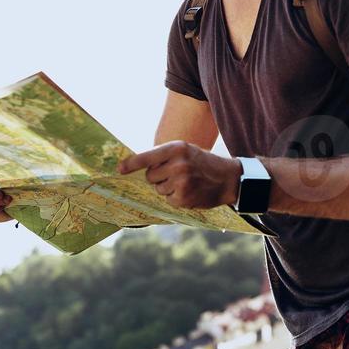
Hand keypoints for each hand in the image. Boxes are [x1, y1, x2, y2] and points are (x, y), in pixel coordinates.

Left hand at [118, 141, 241, 209]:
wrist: (228, 178)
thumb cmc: (204, 163)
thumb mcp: (186, 151)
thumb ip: (165, 156)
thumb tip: (141, 168)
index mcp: (177, 148)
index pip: (147, 157)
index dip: (131, 164)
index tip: (120, 169)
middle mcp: (178, 164)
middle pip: (151, 176)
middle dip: (159, 177)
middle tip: (176, 174)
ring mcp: (181, 182)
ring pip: (158, 189)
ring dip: (168, 188)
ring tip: (186, 182)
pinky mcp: (183, 198)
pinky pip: (168, 199)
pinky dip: (176, 198)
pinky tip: (190, 191)